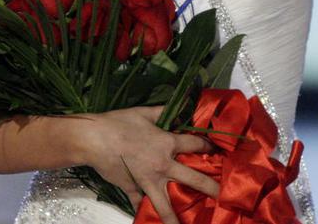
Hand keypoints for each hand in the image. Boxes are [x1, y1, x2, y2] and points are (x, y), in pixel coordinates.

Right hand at [74, 106, 218, 223]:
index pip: (196, 146)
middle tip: (224, 196)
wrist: (93, 138)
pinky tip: (149, 221)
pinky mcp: (132, 188)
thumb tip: (182, 106)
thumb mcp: (144, 112)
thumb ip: (164, 111)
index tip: (218, 152)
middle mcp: (162, 165)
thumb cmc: (119, 122)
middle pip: (193, 179)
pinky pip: (140, 204)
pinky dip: (144, 212)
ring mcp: (147, 180)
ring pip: (166, 204)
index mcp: (167, 143)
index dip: (209, 147)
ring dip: (176, 218)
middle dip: (211, 188)